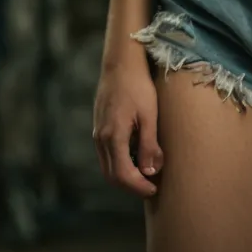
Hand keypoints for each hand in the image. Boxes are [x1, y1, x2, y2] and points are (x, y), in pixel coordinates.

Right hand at [93, 52, 164, 196]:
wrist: (121, 62)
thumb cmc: (138, 85)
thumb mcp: (149, 115)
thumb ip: (149, 144)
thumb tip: (150, 172)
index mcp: (113, 136)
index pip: (123, 175)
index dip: (138, 187)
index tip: (154, 189)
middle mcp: (101, 138)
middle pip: (112, 175)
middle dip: (131, 185)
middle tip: (150, 186)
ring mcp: (97, 132)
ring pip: (107, 165)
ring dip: (124, 175)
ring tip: (145, 173)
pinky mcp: (99, 126)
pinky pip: (106, 154)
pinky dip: (119, 162)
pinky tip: (135, 155)